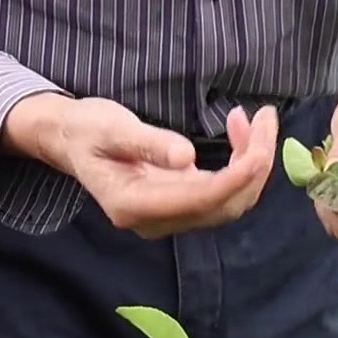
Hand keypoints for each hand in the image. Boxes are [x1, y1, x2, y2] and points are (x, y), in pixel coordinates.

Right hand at [5, 94, 278, 237]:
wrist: (71, 140)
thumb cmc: (86, 129)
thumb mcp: (112, 128)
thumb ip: (149, 143)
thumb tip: (187, 158)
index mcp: (133, 206)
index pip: (199, 200)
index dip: (235, 178)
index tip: (260, 149)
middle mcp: (155, 220)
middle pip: (222, 206)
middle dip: (254, 165)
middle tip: (267, 117)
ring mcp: (169, 216)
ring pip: (228, 201)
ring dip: (252, 163)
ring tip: (259, 118)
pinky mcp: (180, 203)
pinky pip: (222, 192)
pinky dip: (241, 165)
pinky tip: (244, 131)